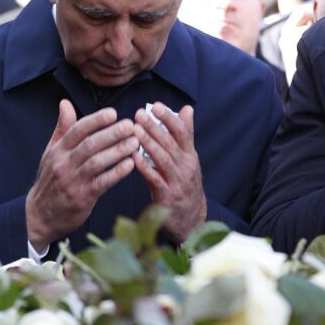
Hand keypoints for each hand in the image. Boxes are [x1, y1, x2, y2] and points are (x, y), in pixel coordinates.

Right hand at [25, 100, 137, 248]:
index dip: (96, 120)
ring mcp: (73, 181)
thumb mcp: (51, 152)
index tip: (113, 113)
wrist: (40, 215)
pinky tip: (130, 164)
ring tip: (135, 142)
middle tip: (130, 126)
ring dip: (118, 151)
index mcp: (58, 150)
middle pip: (90, 145)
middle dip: (111, 134)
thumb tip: (65, 103)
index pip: (77, 130)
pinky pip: (102, 183)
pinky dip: (116, 173)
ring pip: (97, 162)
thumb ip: (62, 128)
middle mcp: (64, 164)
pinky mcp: (82, 198)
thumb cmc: (50, 180)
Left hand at [132, 102, 206, 242]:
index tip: (155, 106)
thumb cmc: (185, 183)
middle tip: (139, 114)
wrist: (192, 218)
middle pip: (170, 143)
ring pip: (163, 159)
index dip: (169, 118)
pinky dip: (144, 167)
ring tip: (134, 130)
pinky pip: (155, 179)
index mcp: (190, 155)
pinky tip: (132, 157)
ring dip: (148, 143)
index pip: (182, 132)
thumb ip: (185, 134)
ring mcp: (177, 181)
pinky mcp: (167, 195)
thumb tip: (187, 108)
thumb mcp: (189, 159)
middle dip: (154, 127)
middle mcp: (186, 166)